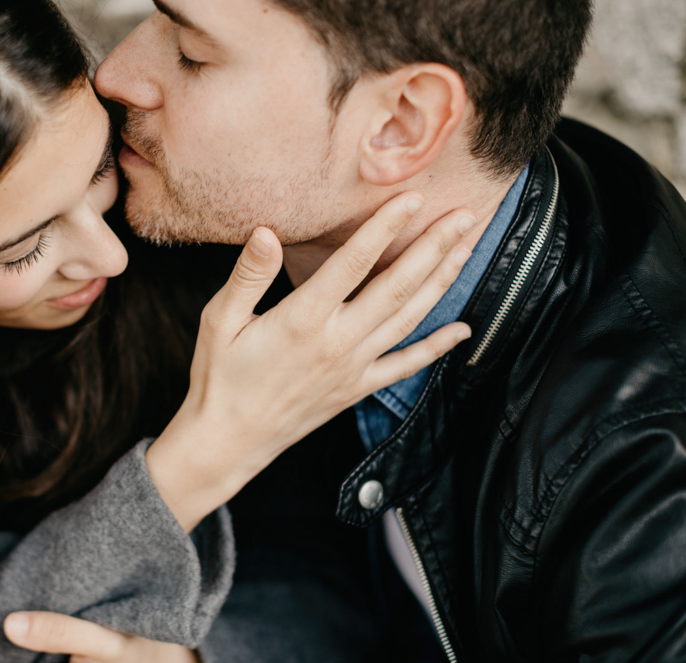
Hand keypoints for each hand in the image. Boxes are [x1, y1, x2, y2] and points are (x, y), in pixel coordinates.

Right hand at [147, 192, 475, 529]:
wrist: (229, 441)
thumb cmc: (219, 377)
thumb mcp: (219, 320)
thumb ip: (248, 275)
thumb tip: (266, 232)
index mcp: (303, 319)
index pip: (353, 262)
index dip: (385, 226)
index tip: (413, 197)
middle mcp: (337, 341)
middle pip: (397, 285)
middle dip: (433, 247)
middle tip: (464, 215)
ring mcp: (353, 367)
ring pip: (409, 318)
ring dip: (441, 282)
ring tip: (467, 249)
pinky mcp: (357, 388)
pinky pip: (405, 366)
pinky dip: (436, 347)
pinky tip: (462, 330)